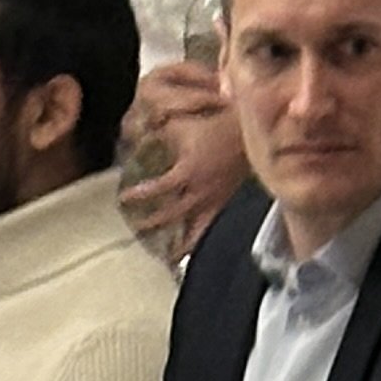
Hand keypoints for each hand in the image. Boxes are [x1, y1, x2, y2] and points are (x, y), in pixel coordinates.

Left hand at [120, 76, 248, 260]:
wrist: (255, 129)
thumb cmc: (220, 124)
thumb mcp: (184, 124)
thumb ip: (159, 131)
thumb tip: (137, 133)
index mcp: (186, 173)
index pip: (156, 190)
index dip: (138, 195)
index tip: (125, 199)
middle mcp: (199, 193)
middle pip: (171, 215)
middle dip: (152, 222)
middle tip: (138, 227)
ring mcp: (218, 200)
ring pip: (196, 230)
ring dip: (181, 244)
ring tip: (172, 256)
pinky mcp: (233, 202)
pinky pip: (219, 226)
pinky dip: (208, 239)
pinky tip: (204, 249)